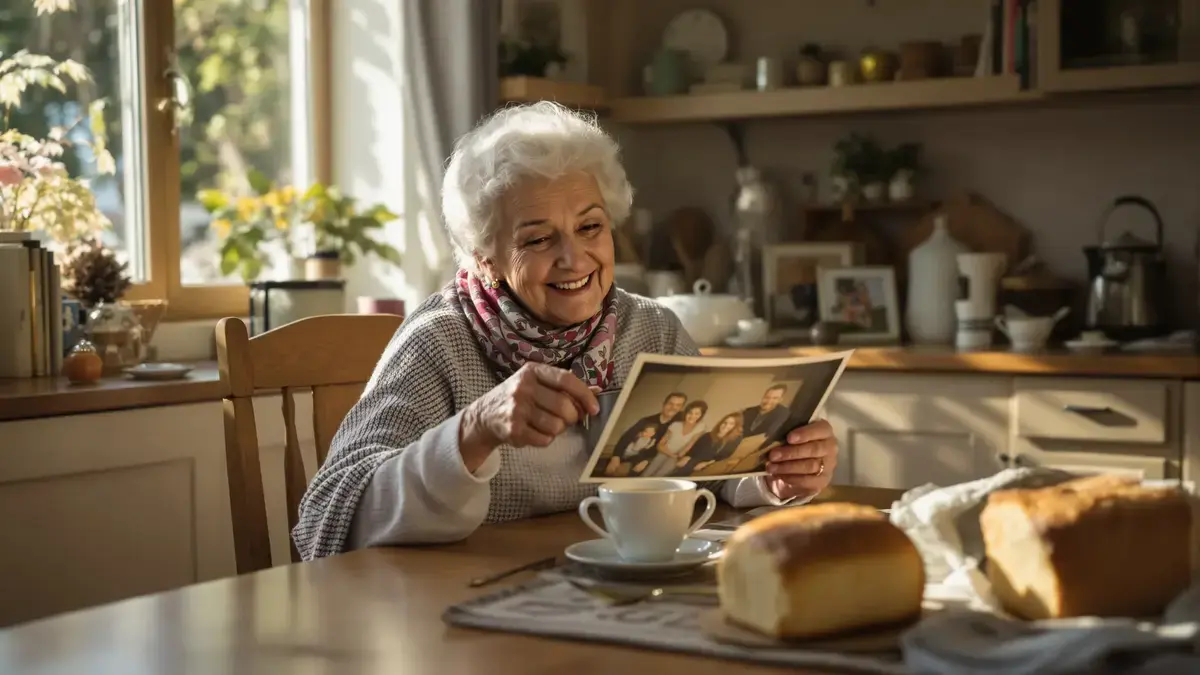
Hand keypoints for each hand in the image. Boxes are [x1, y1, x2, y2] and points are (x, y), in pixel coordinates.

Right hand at [459, 362, 598, 471]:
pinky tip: (534, 432)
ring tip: (546, 424)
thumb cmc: (519, 397)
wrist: (485, 415)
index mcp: (532, 371)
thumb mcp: (538, 383)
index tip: (594, 409)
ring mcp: (516, 409)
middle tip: (567, 419)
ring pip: (556, 426)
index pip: (566, 380)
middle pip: (564, 406)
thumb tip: (597, 391)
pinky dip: (545, 439)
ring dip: (558, 429)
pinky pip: (544, 439)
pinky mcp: (513, 429)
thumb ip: (566, 386)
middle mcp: (523, 387)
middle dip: (571, 417)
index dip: (584, 395)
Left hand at [764, 419, 836, 501]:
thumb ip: (787, 432)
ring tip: (771, 467)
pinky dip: (791, 478)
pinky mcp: (823, 481)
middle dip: (791, 453)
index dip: (805, 433)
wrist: (798, 467)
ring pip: (810, 466)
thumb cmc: (794, 444)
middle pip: (814, 449)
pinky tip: (779, 475)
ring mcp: (828, 465)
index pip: (821, 429)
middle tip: (773, 455)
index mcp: (825, 431)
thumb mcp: (791, 435)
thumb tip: (772, 434)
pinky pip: (808, 480)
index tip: (789, 438)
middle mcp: (830, 447)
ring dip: (788, 467)